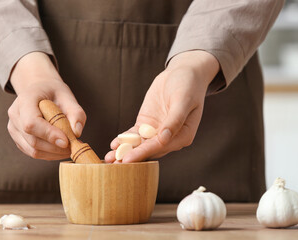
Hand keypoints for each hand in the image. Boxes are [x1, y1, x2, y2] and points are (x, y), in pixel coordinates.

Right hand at [7, 52, 85, 159]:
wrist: (39, 90)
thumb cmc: (54, 93)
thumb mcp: (68, 96)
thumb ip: (76, 112)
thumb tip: (77, 133)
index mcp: (25, 100)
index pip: (31, 123)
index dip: (49, 135)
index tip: (67, 141)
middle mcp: (15, 115)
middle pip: (33, 140)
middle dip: (56, 147)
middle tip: (74, 146)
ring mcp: (13, 128)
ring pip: (33, 150)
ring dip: (54, 153)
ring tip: (70, 148)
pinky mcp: (18, 139)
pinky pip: (33, 152)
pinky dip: (49, 154)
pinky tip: (61, 149)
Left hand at [105, 51, 219, 162]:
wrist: (183, 73)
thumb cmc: (188, 85)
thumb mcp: (184, 100)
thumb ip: (175, 120)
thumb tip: (164, 138)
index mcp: (183, 135)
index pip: (160, 147)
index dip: (143, 153)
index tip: (128, 160)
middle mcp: (170, 137)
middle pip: (148, 150)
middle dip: (131, 157)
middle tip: (114, 165)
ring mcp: (156, 131)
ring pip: (139, 144)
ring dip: (125, 152)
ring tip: (109, 159)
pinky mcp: (147, 124)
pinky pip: (135, 134)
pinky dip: (124, 140)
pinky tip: (114, 145)